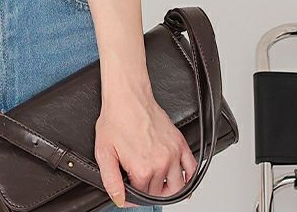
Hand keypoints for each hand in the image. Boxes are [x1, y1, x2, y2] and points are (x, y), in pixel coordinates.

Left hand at [94, 80, 197, 207]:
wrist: (127, 96)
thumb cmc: (115, 120)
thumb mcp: (104, 152)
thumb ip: (111, 180)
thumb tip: (119, 200)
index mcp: (142, 169)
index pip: (142, 196)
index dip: (133, 196)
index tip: (128, 190)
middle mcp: (161, 163)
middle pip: (159, 192)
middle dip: (148, 192)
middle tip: (139, 183)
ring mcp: (173, 153)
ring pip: (178, 186)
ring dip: (169, 190)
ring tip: (158, 186)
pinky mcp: (179, 143)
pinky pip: (192, 168)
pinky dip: (189, 178)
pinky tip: (182, 179)